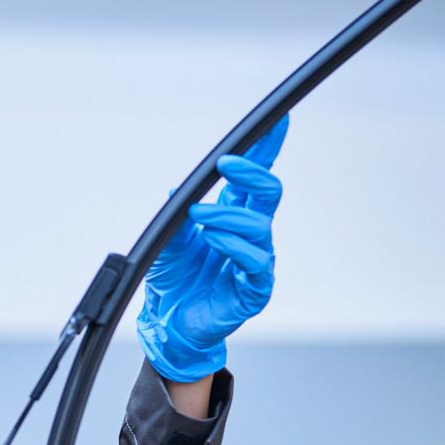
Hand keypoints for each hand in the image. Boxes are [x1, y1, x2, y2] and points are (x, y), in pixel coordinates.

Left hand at [136, 113, 288, 382]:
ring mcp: (256, 261)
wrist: (167, 323)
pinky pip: (255, 262)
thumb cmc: (173, 280)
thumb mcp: (167, 241)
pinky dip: (234, 246)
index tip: (277, 122)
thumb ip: (176, 216)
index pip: (255, 178)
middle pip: (268, 193)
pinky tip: (214, 240)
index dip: (267, 150)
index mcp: (232, 216)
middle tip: (225, 163)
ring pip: (258, 226)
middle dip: (252, 172)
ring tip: (199, 216)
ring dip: (227, 215)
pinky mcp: (255, 289)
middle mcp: (250, 235)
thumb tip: (177, 190)